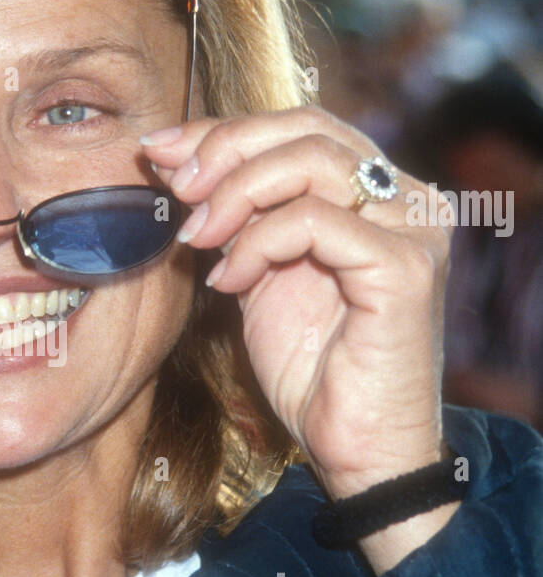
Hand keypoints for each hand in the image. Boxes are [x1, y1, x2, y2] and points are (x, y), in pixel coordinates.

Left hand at [144, 107, 455, 565]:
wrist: (357, 451)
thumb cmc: (312, 371)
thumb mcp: (256, 275)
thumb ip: (233, 217)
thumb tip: (174, 157)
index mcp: (380, 193)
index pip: (301, 126)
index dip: (225, 130)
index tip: (161, 149)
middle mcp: (409, 198)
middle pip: (308, 128)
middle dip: (226, 149)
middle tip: (176, 187)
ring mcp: (414, 229)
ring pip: (311, 162)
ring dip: (235, 194)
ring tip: (197, 239)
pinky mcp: (405, 268)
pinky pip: (313, 222)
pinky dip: (257, 244)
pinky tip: (227, 282)